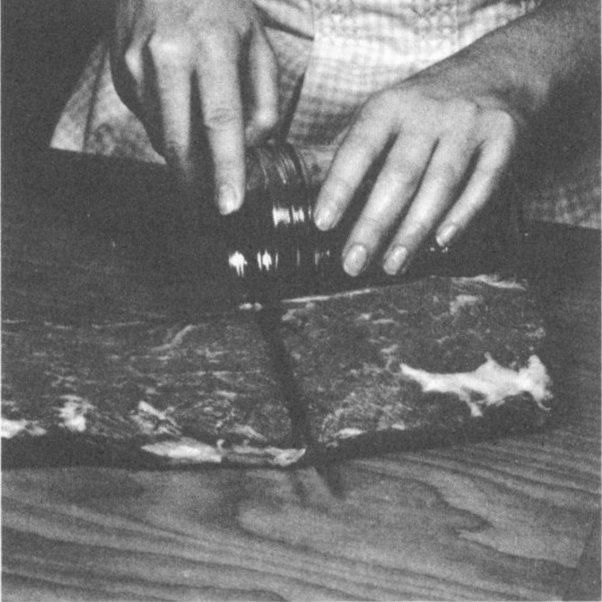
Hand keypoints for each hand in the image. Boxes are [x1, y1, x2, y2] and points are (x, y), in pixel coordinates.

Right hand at [111, 0, 277, 213]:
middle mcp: (167, 55)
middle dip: (195, 182)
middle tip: (209, 201)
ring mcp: (136, 64)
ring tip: (200, 144)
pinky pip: (146, 121)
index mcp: (211, 46)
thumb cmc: (221, 9)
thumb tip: (250, 147)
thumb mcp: (259, 44)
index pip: (220, 121)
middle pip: (178, 142)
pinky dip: (167, 128)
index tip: (228, 204)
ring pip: (160, 137)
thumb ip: (264, 101)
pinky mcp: (120, 72)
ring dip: (183, 155)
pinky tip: (178, 107)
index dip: (225, 168)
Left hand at [313, 63, 525, 276]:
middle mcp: (429, 111)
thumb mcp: (390, 112)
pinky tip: (442, 241)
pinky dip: (463, 214)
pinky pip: (483, 182)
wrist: (499, 69)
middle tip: (354, 263)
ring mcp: (468, 124)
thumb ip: (362, 152)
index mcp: (390, 106)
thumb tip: (330, 205)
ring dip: (414, 230)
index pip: (359, 148)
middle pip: (399, 175)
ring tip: (393, 264)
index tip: (323, 223)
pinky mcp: (504, 137)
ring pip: (439, 184)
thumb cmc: (428, 107)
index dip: (340, 187)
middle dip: (374, 225)